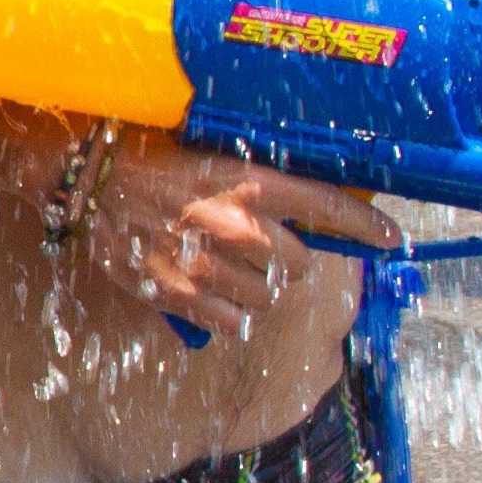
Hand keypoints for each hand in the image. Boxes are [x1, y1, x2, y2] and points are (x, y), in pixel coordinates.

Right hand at [58, 140, 399, 339]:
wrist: (90, 182)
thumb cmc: (152, 163)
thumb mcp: (213, 160)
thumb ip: (261, 188)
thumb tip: (313, 213)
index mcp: (249, 183)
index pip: (329, 207)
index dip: (367, 227)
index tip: (391, 238)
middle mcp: (237, 226)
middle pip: (301, 265)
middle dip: (287, 260)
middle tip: (259, 249)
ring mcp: (210, 265)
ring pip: (269, 298)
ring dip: (256, 288)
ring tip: (224, 266)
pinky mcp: (182, 295)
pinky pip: (235, 322)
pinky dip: (229, 313)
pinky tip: (209, 289)